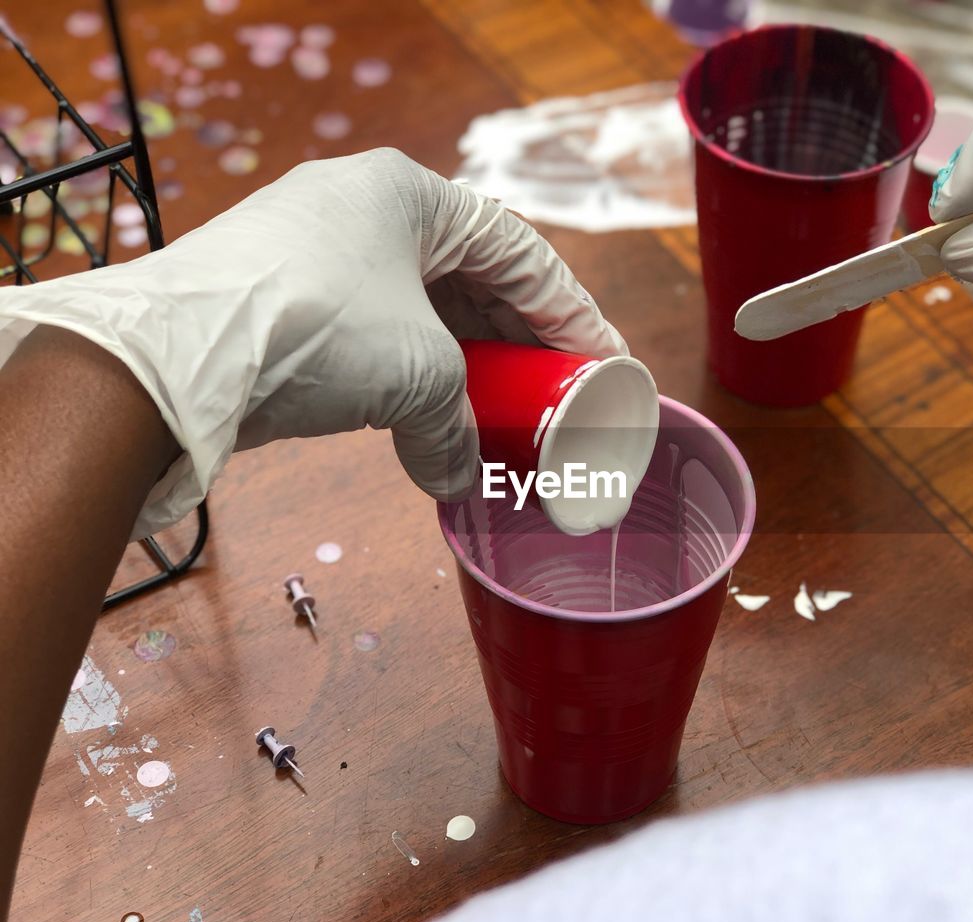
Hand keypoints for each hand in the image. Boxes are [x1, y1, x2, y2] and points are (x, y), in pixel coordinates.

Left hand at [0, 148, 625, 537]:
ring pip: (418, 315)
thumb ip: (459, 427)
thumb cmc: (316, 329)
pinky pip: (369, 338)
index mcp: (409, 195)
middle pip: (469, 282)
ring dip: (462, 373)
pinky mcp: (280, 301)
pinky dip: (406, 382)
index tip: (604, 366)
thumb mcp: (420, 373)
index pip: (519, 254)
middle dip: (516, 348)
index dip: (571, 315)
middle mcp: (362, 211)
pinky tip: (429, 426)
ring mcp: (315, 254)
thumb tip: (455, 480)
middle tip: (555, 399)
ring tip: (499, 422)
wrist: (172, 357)